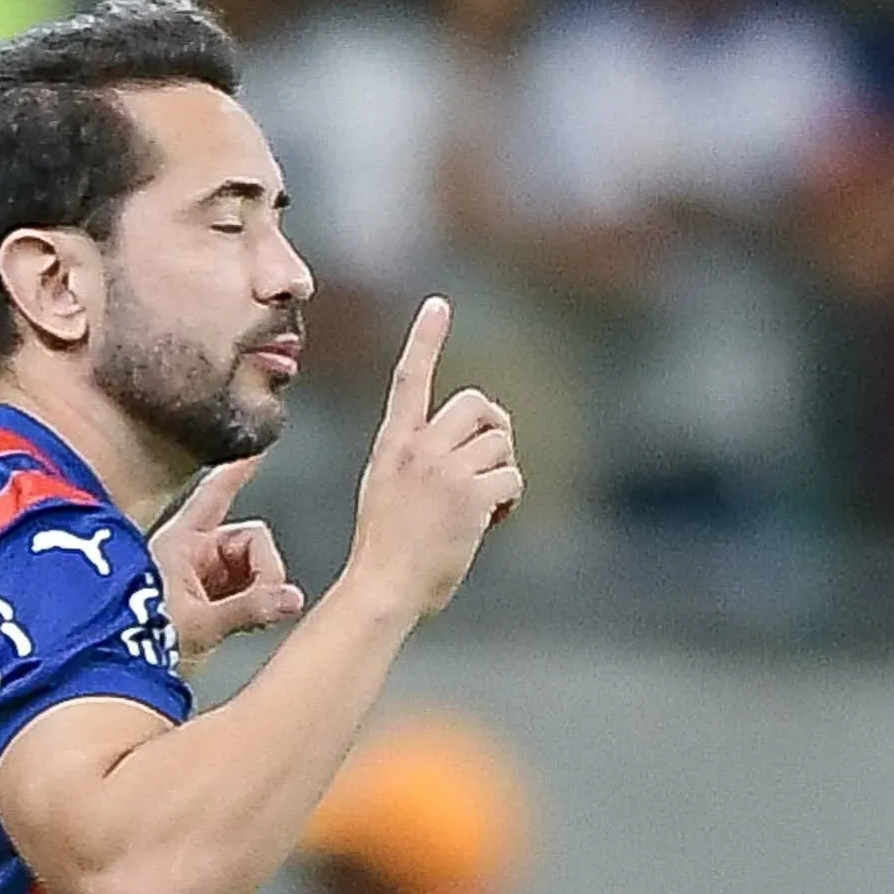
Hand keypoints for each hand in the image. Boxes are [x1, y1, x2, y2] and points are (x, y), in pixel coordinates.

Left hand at [151, 455, 302, 660]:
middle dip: (263, 571)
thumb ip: (250, 609)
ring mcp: (199, 576)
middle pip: (250, 542)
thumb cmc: (135, 648)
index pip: (216, 495)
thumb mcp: (200, 626)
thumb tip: (291, 598)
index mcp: (180, 543)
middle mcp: (191, 553)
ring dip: (256, 592)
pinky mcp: (205, 599)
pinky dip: (251, 605)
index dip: (238, 472)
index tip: (258, 450)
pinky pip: (244, 591)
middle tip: (263, 602)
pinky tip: (240, 624)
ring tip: (235, 623)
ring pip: (252, 569)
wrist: (114, 676)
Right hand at [340, 298, 521, 619]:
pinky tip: (493, 522)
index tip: (438, 305)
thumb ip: (417, 462)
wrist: (382, 588)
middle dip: (496, 429)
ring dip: (504, 473)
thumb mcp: (386, 490)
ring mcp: (445, 471)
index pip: (410, 379)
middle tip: (492, 462)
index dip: (425, 340)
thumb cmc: (386, 552)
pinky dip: (511, 501)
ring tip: (486, 507)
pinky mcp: (470, 497)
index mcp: (393, 444)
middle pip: (478, 404)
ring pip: (501, 444)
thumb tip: (467, 455)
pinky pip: (511, 479)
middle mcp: (419, 449)